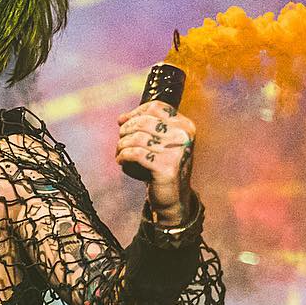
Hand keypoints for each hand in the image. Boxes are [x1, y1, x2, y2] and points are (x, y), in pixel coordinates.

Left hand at [116, 99, 196, 224]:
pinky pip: (135, 154)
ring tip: (120, 152)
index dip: (136, 112)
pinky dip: (123, 155)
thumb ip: (146, 127)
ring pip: (137, 138)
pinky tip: (121, 160)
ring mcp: (176, 152)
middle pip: (144, 121)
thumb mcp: (162, 142)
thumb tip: (121, 119)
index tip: (124, 122)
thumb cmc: (164, 165)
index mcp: (185, 126)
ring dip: (122, 144)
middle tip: (121, 140)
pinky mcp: (165, 168)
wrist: (174, 197)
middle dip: (126, 129)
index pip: (156, 107)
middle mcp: (184, 137)